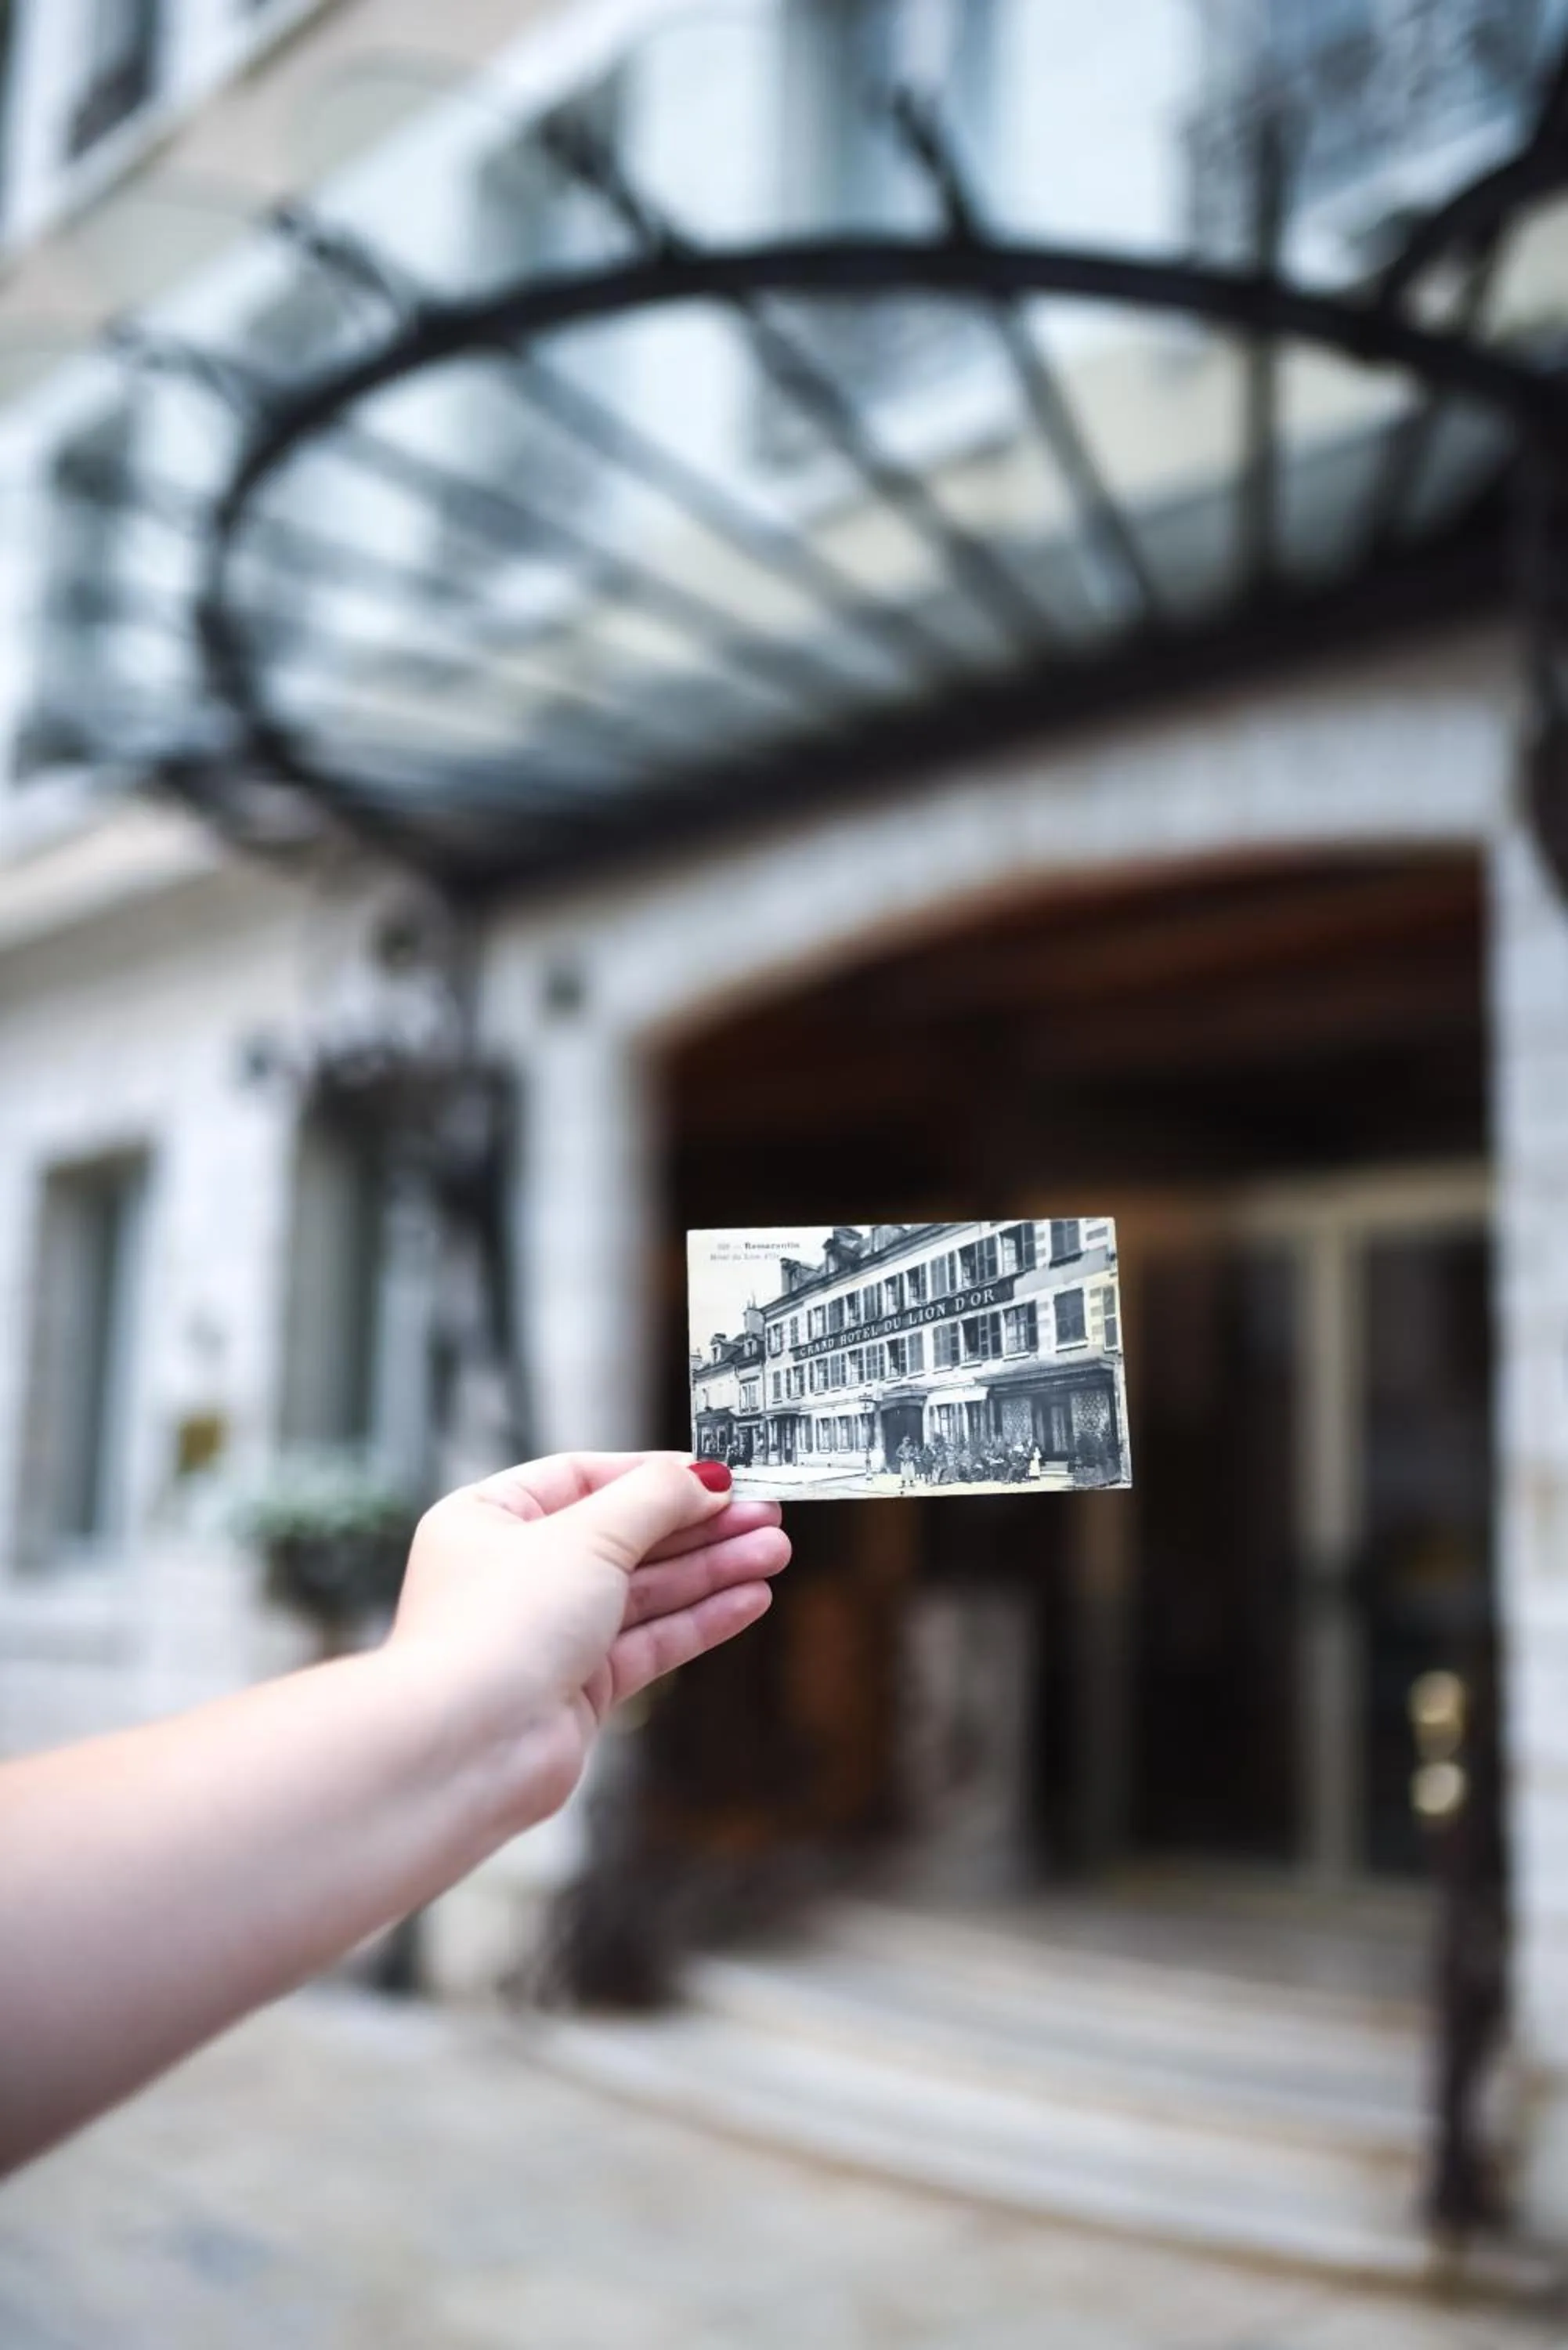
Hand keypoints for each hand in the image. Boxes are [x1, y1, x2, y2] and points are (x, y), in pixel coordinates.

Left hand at [390, 1452, 788, 1833]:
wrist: (469, 1748)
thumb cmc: (501, 1627)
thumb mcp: (586, 1537)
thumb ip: (654, 1500)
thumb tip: (706, 1477)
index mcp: (489, 1519)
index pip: (585, 1477)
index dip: (656, 1474)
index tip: (720, 1474)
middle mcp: (515, 1574)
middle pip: (625, 1535)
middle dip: (698, 1525)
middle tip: (767, 1513)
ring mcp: (548, 1633)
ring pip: (645, 1590)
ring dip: (711, 1570)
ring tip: (775, 1552)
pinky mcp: (577, 1687)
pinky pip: (649, 1640)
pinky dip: (699, 1618)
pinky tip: (749, 1598)